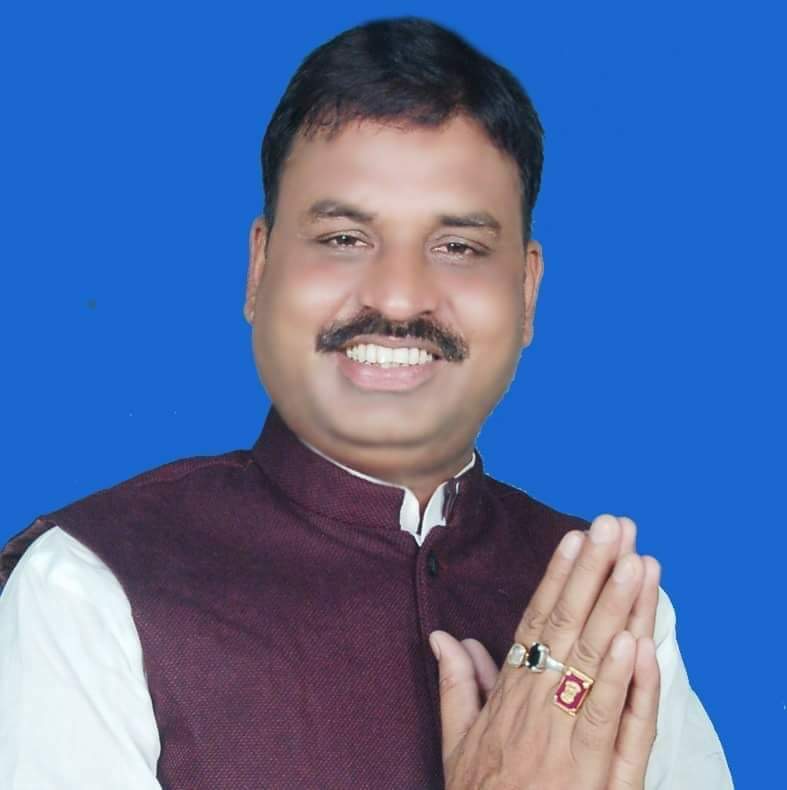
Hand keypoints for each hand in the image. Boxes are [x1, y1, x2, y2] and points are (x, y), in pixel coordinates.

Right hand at [429, 515, 660, 788]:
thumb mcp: (457, 739)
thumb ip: (456, 684)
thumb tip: (443, 636)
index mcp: (510, 691)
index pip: (537, 620)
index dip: (559, 578)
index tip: (577, 538)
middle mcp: (537, 702)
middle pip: (567, 625)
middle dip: (593, 572)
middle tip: (616, 526)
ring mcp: (566, 734)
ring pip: (592, 661)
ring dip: (615, 609)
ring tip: (637, 563)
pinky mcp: (594, 771)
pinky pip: (609, 719)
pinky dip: (621, 680)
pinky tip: (633, 641)